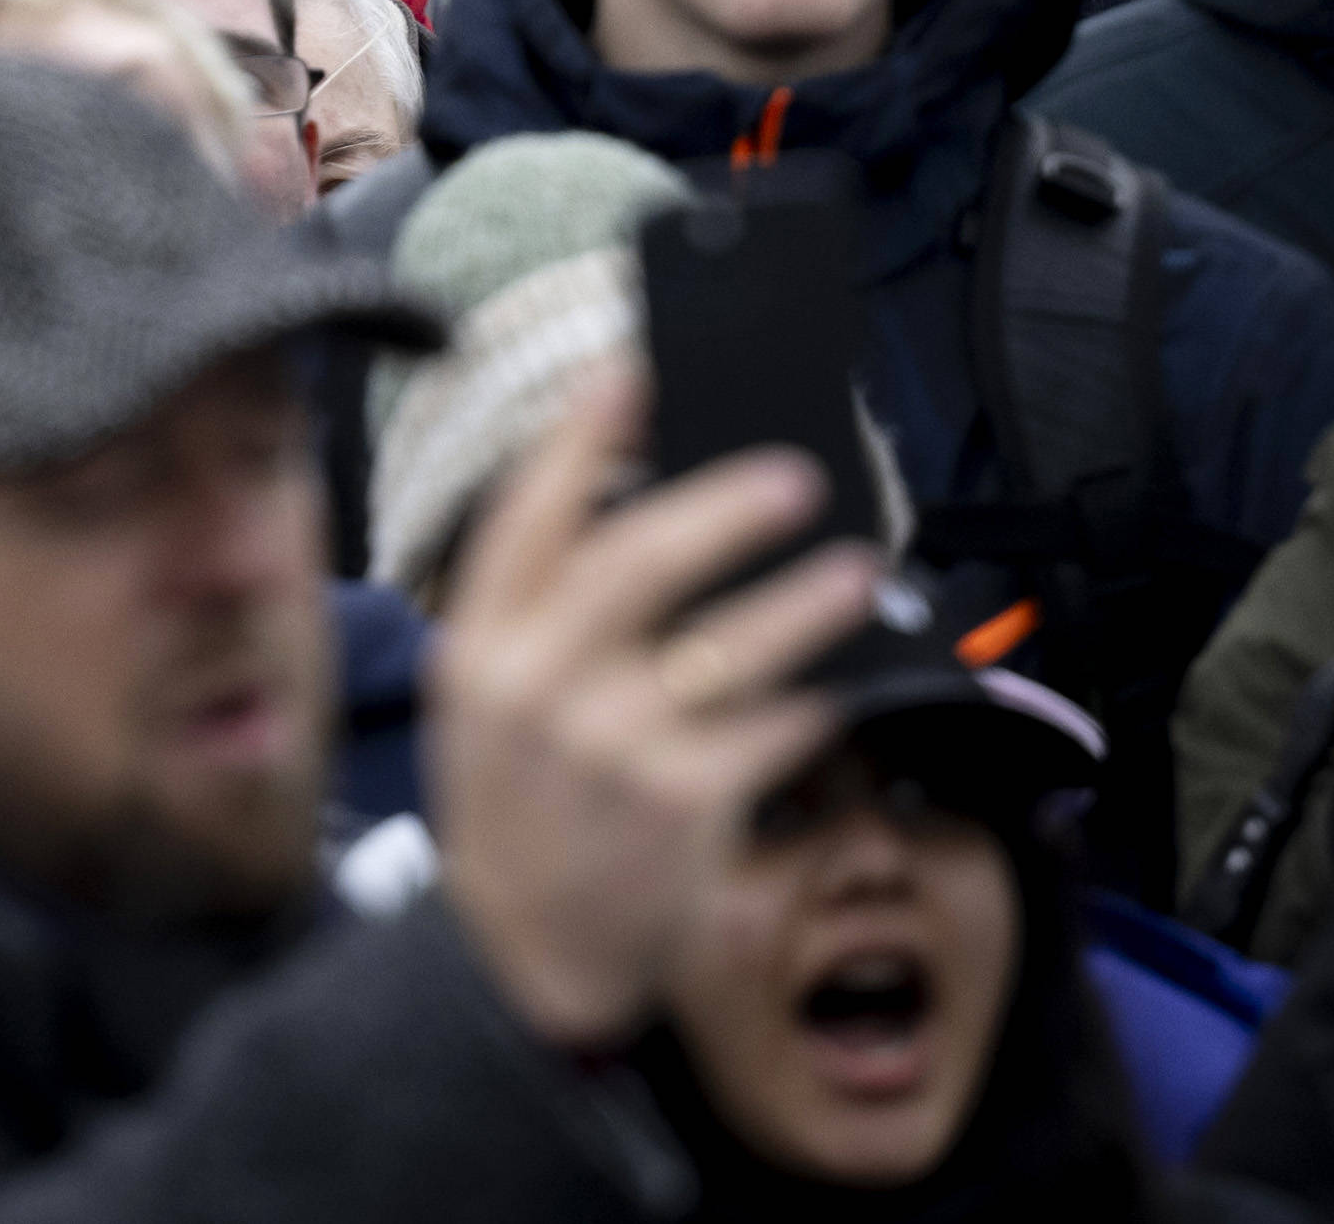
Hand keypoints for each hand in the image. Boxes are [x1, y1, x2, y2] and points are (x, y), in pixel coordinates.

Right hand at [428, 370, 875, 1047]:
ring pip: (725, 645)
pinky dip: (808, 703)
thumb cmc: (516, 813)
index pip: (526, 516)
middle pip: (638, 560)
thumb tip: (645, 513)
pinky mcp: (679, 807)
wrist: (515, 961)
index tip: (632, 371)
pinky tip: (834, 686)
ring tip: (857, 571)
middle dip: (723, 507)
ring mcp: (608, 748)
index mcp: (477, 647)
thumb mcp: (485, 706)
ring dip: (802, 601)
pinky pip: (768, 730)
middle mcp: (535, 686)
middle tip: (795, 477)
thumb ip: (540, 616)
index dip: (581, 438)